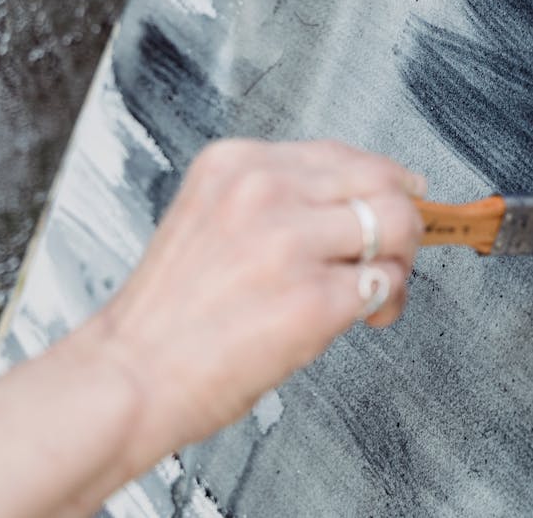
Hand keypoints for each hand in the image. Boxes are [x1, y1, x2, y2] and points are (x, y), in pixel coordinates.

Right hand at [92, 139, 425, 470]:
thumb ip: (276, 200)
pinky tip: (365, 316)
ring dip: (400, 260)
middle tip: (397, 248)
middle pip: (381, 181)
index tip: (400, 194)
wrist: (128, 378)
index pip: (342, 153)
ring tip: (378, 288)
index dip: (382, 179)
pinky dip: (388, 301)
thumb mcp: (211, 218)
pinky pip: (386, 282)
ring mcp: (290, 244)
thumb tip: (355, 202)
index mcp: (236, 164)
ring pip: (396, 225)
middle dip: (403, 217)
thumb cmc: (170, 314)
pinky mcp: (314, 300)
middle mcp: (264, 193)